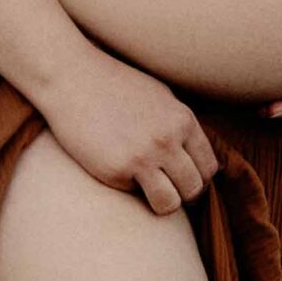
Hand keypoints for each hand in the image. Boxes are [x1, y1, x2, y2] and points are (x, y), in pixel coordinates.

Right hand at [35, 47, 219, 214]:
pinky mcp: (117, 169)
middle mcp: (168, 138)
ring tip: (147, 188)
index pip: (209, 167)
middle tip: (162, 185)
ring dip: (162, 201)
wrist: (72, 77)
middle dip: (181, 193)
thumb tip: (196, 156)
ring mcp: (144, 155)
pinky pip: (136, 196)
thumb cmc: (114, 85)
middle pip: (195, 189)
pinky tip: (116, 168)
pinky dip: (129, 189)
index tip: (179, 176)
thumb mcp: (159, 96)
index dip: (196, 177)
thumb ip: (179, 125)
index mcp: (182, 119)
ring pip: (172, 203)